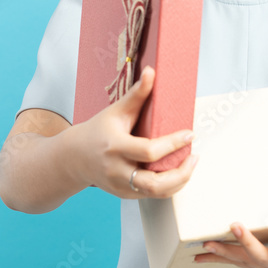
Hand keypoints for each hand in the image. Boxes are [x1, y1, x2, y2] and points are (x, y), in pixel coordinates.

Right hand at [61, 66, 198, 198]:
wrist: (74, 158)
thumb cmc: (97, 131)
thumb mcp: (116, 111)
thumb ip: (137, 94)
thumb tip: (152, 72)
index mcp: (115, 147)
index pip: (149, 151)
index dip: (173, 144)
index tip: (189, 134)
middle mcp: (117, 170)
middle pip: (154, 182)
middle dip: (181, 172)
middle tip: (194, 156)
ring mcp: (121, 186)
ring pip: (156, 193)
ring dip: (179, 181)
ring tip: (190, 164)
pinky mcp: (125, 194)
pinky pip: (152, 195)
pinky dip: (169, 185)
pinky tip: (178, 171)